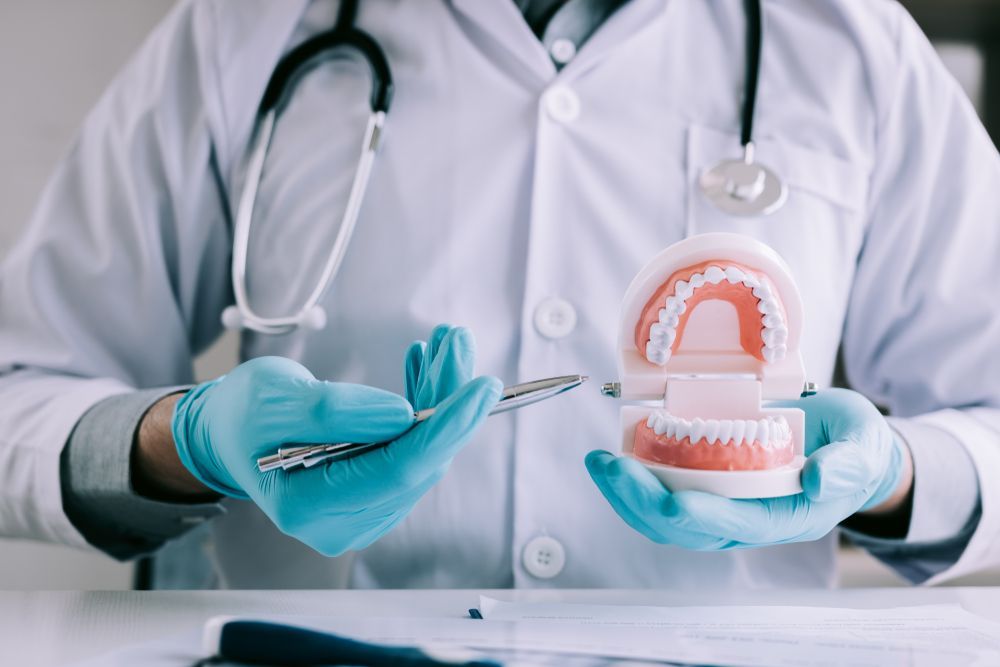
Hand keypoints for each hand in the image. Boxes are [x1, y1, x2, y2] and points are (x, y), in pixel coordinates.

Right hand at [170, 324, 501, 555]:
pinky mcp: (372, 495)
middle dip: (447, 399)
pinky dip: (422, 407)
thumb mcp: (274, 398)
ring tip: (440, 344)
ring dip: (439, 397)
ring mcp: (359, 513)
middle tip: (457, 341)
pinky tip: (422, 367)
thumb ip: (333, 410)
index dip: (445, 427)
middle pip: (417, 460)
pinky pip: (411, 449)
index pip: (398, 469)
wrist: (227, 434)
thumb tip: (402, 414)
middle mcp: (341, 522)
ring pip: (421, 453)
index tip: (481, 386)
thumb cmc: (241, 414)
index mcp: (308, 505)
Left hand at [585, 388, 911, 549]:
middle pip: (690, 528)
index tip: (674, 500)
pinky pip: (665, 496)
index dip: (706, 517)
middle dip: (645, 501)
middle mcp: (750, 519)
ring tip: (600, 463)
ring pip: (668, 519)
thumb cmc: (855, 447)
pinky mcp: (708, 489)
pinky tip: (615, 460)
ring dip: (629, 495)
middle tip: (612, 467)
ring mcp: (725, 507)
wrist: (848, 449)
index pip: (741, 525)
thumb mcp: (863, 447)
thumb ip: (847, 464)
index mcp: (788, 515)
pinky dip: (636, 481)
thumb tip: (817, 479)